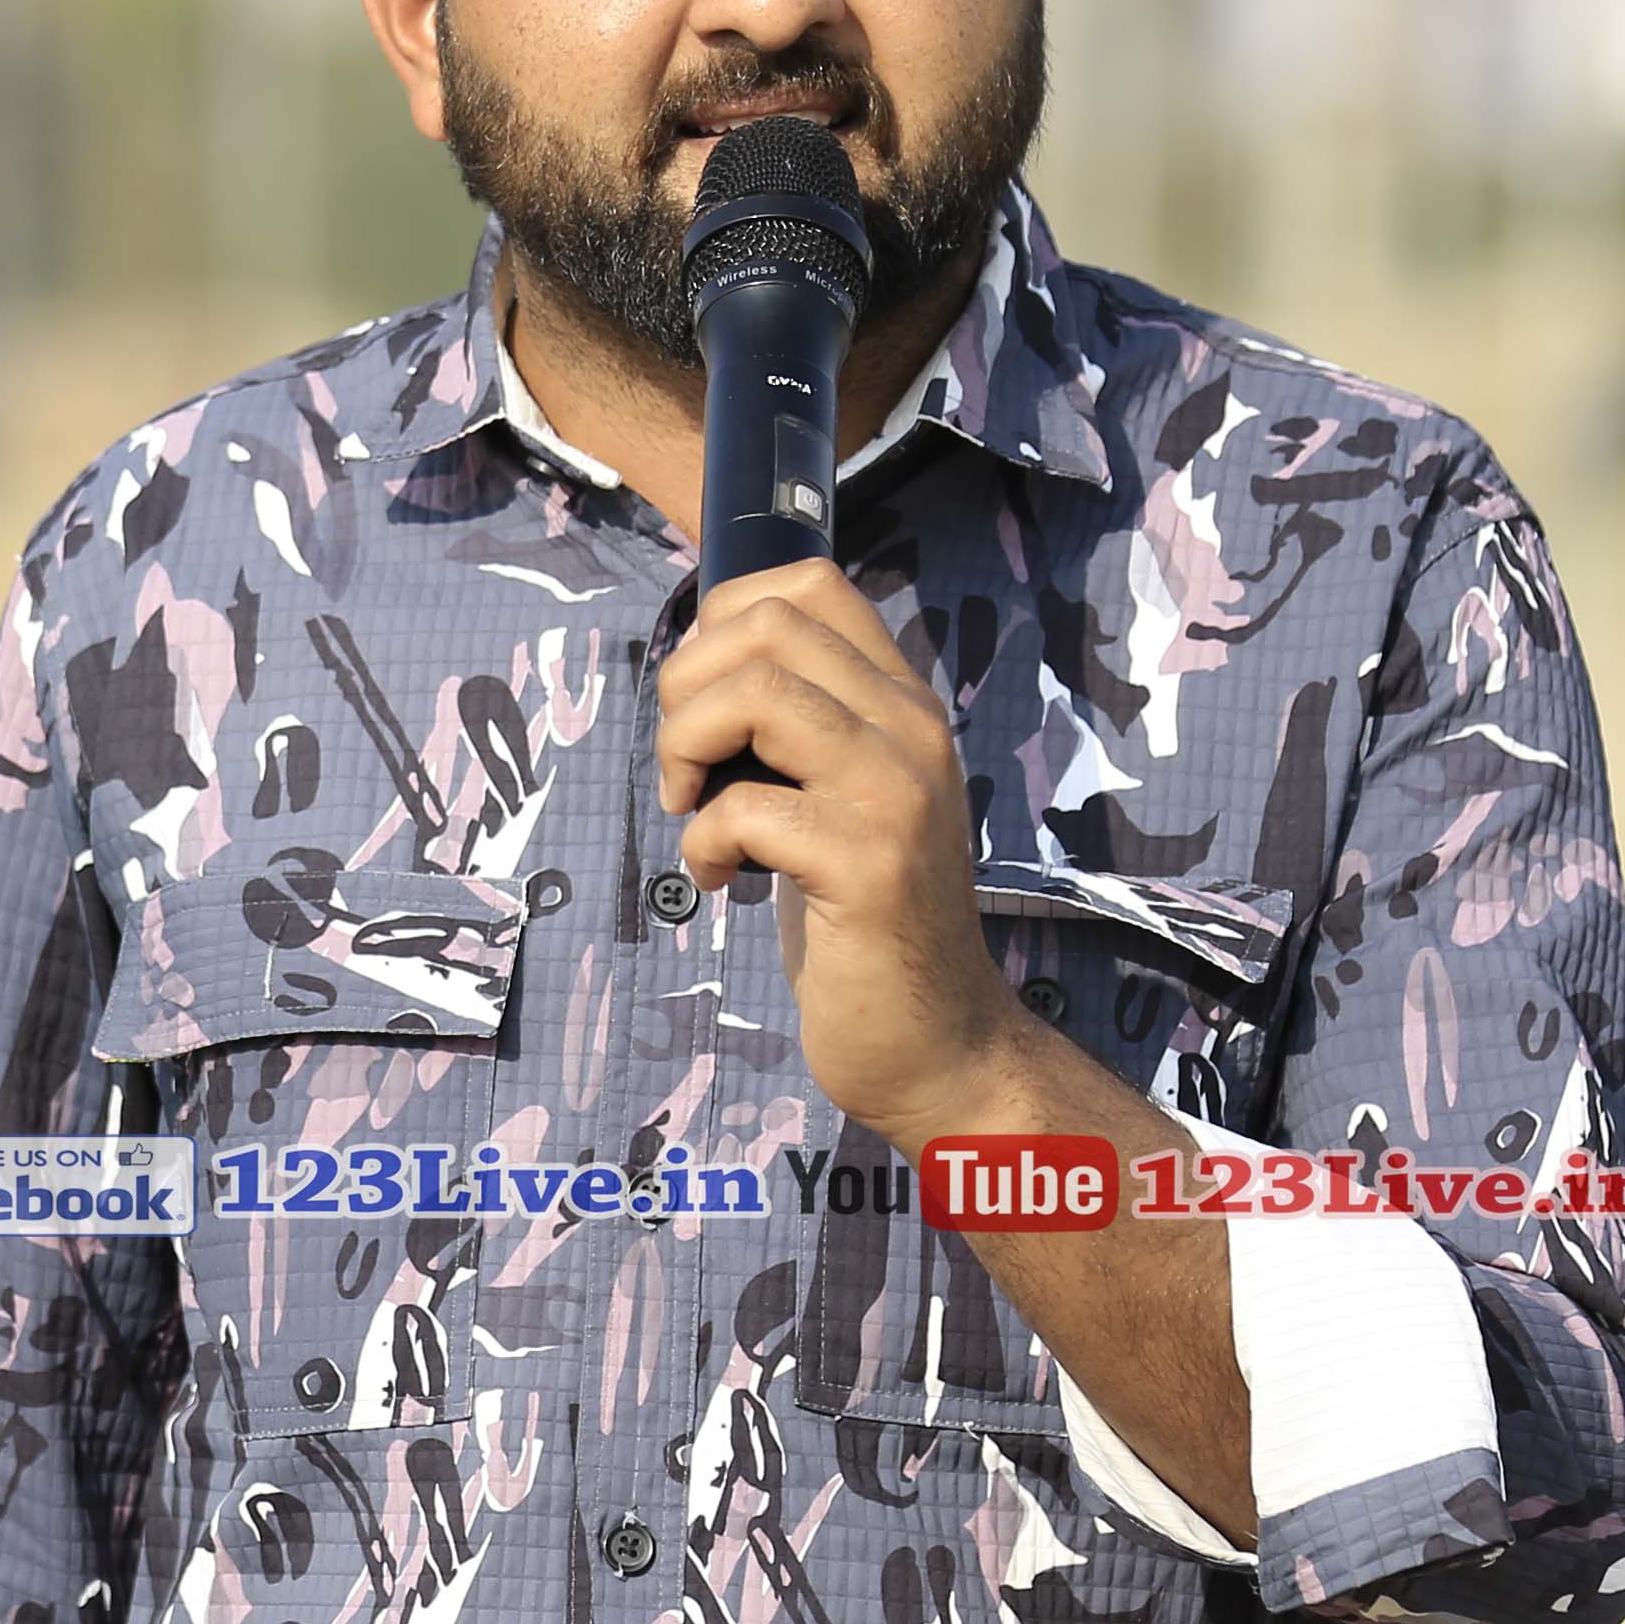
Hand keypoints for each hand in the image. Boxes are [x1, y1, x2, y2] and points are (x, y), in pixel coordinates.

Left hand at [653, 558, 1020, 1144]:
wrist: (939, 1042)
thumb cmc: (865, 921)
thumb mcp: (838, 798)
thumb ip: (797, 726)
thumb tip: (698, 665)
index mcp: (901, 702)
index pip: (808, 581)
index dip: (722, 614)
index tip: (701, 698)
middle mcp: (911, 728)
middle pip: (765, 624)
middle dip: (685, 686)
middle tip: (686, 767)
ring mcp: (896, 792)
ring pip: (753, 694)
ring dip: (684, 749)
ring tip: (691, 810)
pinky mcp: (868, 863)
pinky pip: (744, 807)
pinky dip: (702, 841)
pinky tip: (721, 881)